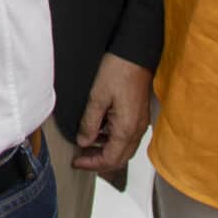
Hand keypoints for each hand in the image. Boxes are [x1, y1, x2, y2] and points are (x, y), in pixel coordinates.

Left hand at [73, 54, 153, 172]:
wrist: (135, 54)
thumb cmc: (118, 71)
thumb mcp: (97, 97)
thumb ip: (90, 123)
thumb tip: (83, 142)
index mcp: (126, 129)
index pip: (110, 159)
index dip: (92, 164)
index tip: (77, 162)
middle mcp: (137, 130)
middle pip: (120, 158)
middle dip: (99, 162)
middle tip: (81, 158)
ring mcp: (140, 123)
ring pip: (125, 149)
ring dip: (107, 152)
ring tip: (87, 146)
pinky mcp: (139, 115)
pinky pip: (128, 137)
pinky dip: (113, 141)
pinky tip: (100, 132)